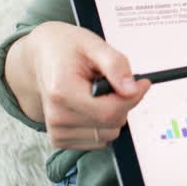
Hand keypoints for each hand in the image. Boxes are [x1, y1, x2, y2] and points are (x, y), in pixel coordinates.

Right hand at [22, 21, 151, 148]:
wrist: (43, 57)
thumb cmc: (67, 49)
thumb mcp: (94, 45)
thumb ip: (116, 65)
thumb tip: (132, 89)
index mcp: (62, 92)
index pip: (109, 111)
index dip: (133, 98)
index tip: (143, 83)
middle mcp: (56, 116)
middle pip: (111, 124)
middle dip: (123, 103)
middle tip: (115, 82)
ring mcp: (57, 131)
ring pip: (108, 134)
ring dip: (113, 113)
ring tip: (98, 91)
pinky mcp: (60, 139)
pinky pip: (98, 140)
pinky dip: (103, 123)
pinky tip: (91, 104)